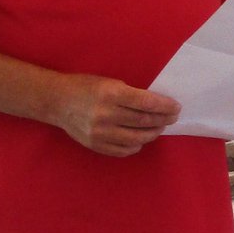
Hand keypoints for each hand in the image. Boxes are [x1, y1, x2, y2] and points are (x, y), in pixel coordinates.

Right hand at [55, 75, 180, 155]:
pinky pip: (123, 150)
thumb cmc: (86, 87)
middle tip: (172, 117)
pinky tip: (141, 139)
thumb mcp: (109, 83)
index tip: (176, 107)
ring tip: (159, 128)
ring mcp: (100, 133)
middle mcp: (106, 114)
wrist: (57, 101)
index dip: (165, 106)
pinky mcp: (95, 145)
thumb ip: (131, 95)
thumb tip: (157, 106)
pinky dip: (136, 145)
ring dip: (153, 133)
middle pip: (144, 121)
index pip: (146, 103)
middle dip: (163, 120)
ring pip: (137, 138)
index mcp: (111, 94)